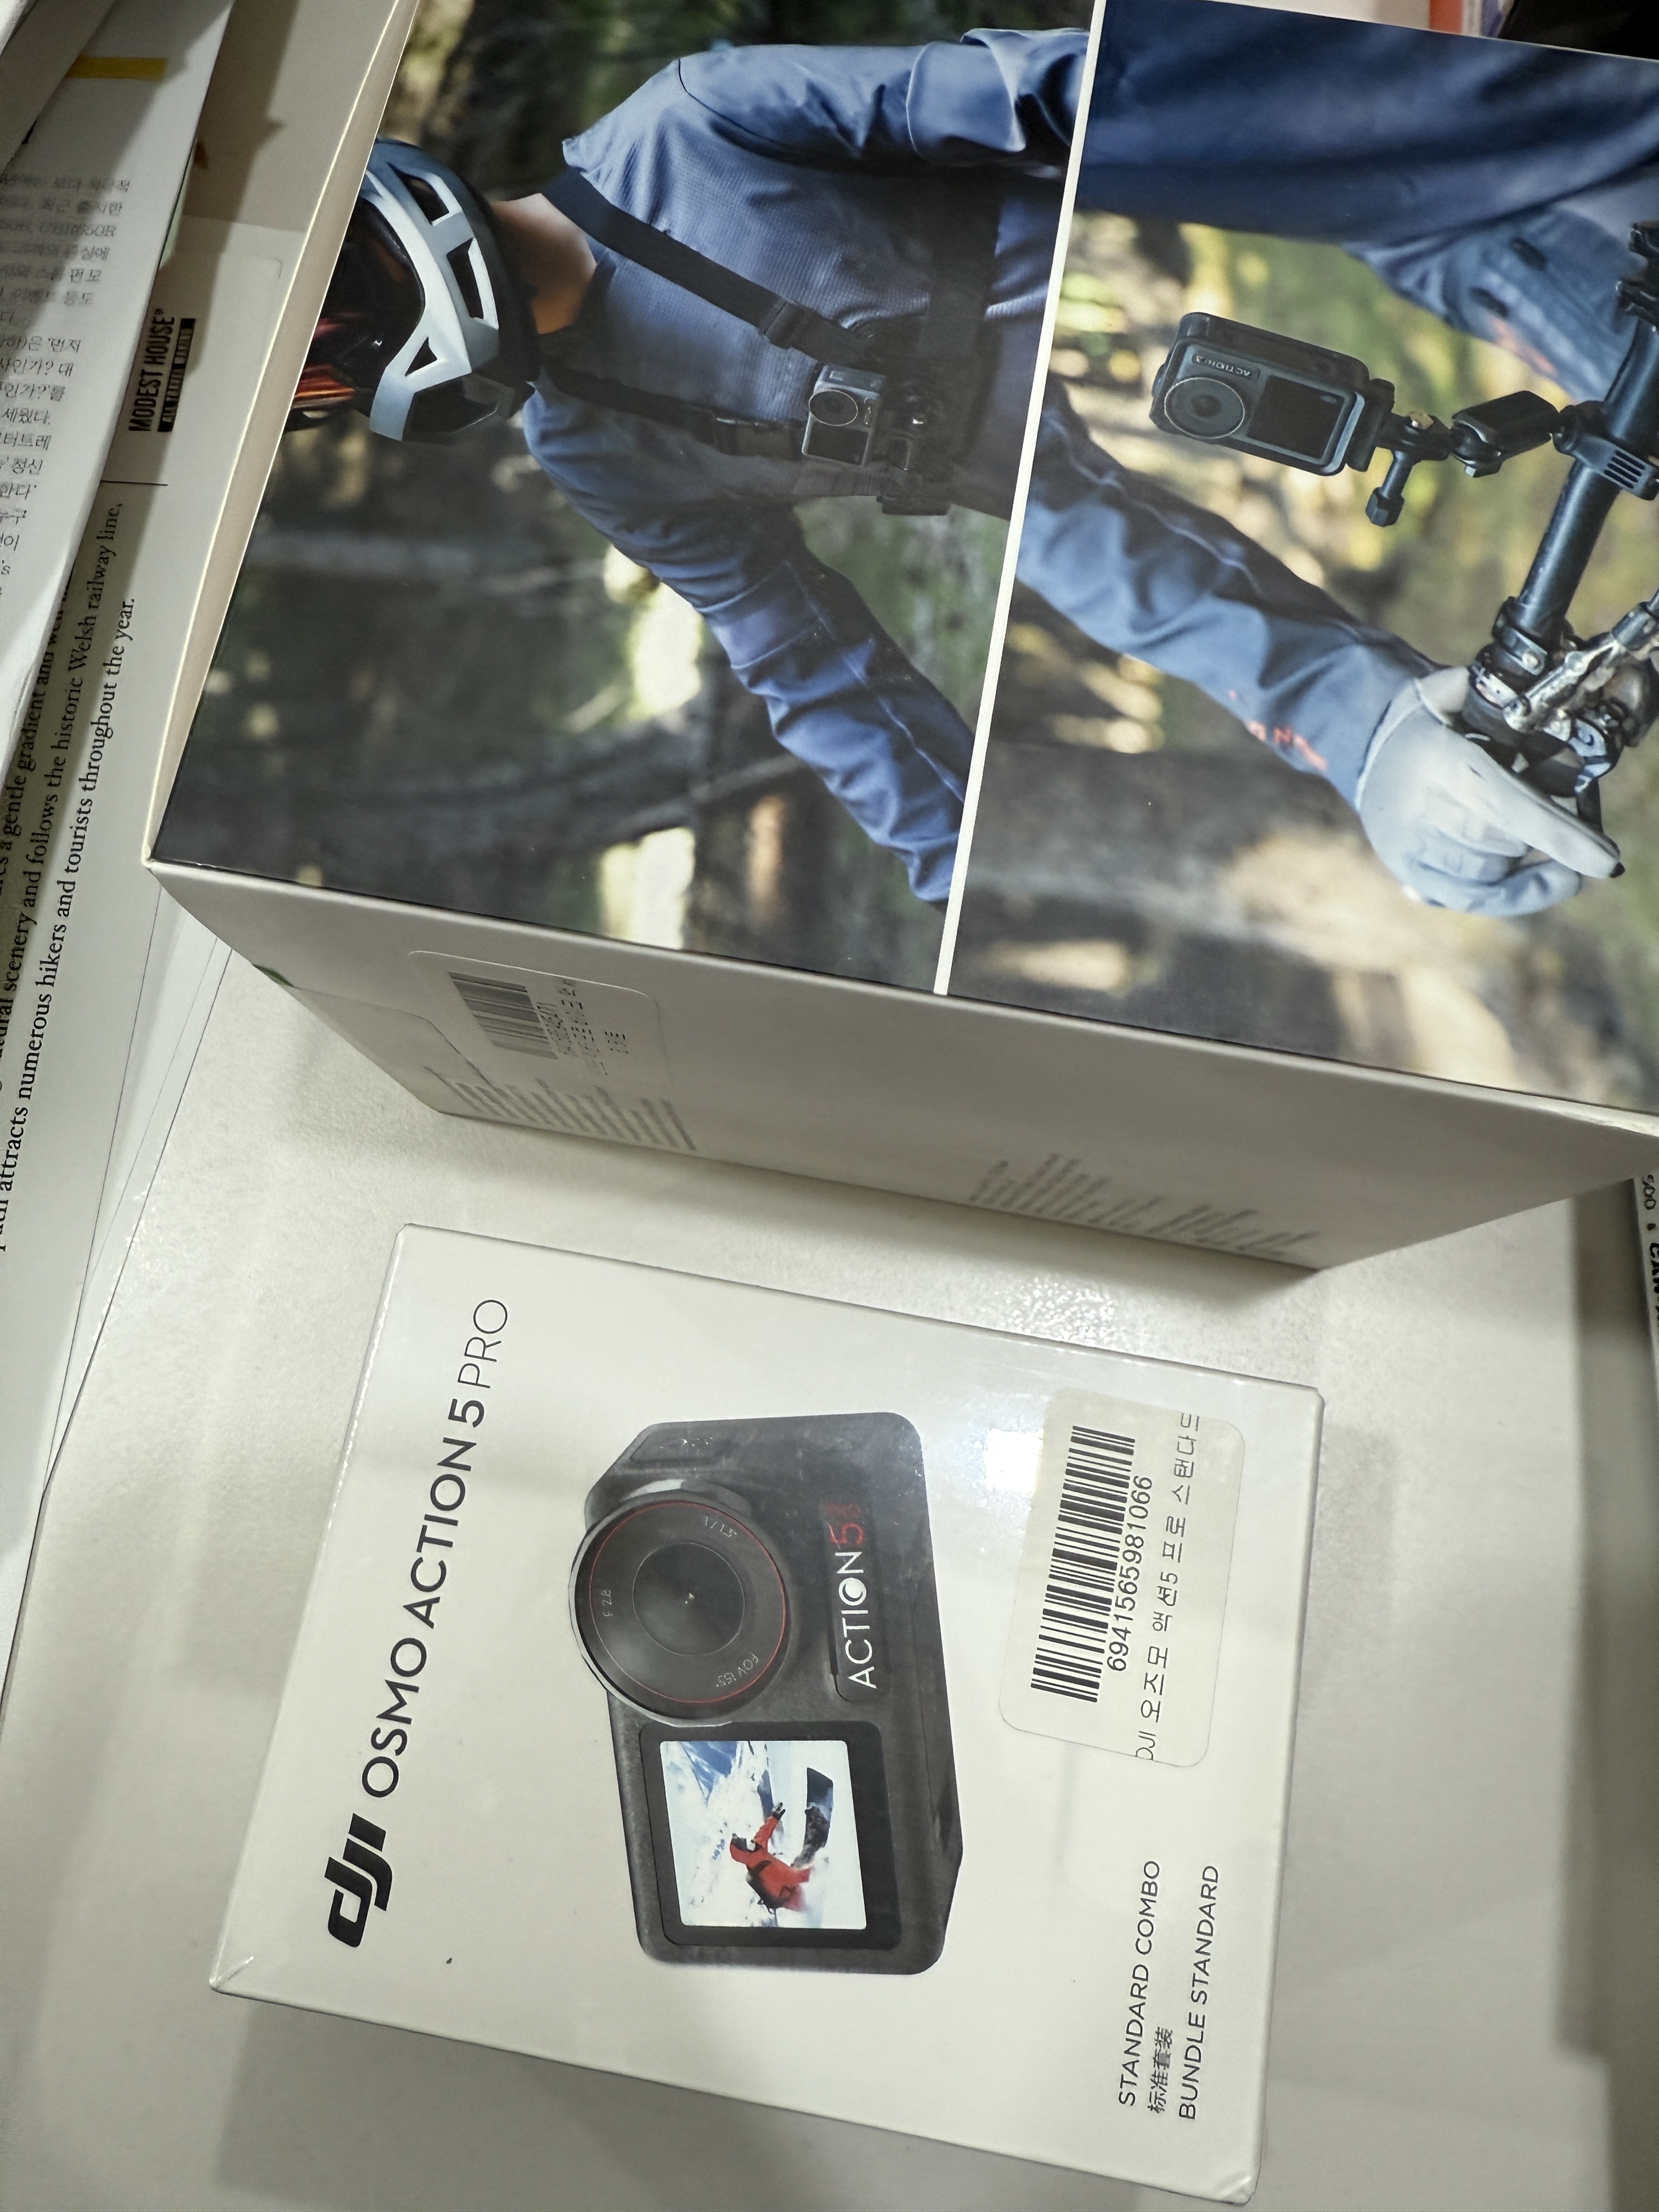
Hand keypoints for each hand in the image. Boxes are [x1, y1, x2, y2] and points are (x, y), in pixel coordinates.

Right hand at [1356, 667, 1619, 915]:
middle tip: (1568, 814)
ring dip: (1527, 858)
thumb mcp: (1451, 694)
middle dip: (1547, 834)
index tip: (1604, 860)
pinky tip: (1553, 879)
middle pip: (1506, 842)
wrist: (1369, 752)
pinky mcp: (1410, 873)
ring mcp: (1411, 848)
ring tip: (1541, 835)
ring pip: (1492, 872)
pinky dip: (1518, 894)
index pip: (1506, 806)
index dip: (1558, 835)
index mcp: (1439, 762)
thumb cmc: (1427, 723)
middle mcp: (1419, 811)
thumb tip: (1541, 712)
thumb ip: (1493, 699)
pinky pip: (1474, 900)